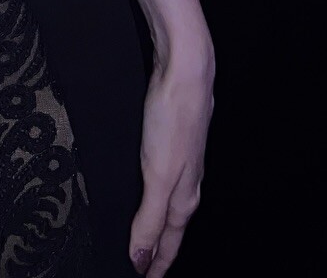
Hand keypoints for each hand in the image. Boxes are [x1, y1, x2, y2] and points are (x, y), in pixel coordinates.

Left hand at [128, 39, 213, 274]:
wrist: (186, 69)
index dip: (156, 266)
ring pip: (168, 203)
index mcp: (184, 197)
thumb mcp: (158, 175)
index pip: (169, 243)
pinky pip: (161, 179)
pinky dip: (152, 195)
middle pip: (171, 227)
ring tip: (144, 238)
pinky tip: (143, 188)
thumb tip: (140, 258)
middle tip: (143, 268)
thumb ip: (149, 218)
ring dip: (156, 224)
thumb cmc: (173, 119)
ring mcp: (181, 160)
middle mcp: (186, 182)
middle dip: (158, 250)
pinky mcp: (170, 139)